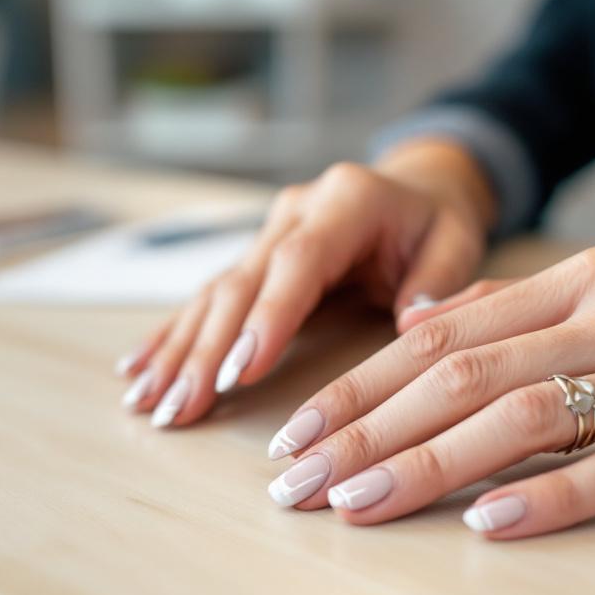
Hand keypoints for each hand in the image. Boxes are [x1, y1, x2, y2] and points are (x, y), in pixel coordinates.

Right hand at [115, 140, 495, 426]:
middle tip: (178, 407)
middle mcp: (295, 211)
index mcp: (346, 201)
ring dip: (179, 351)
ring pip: (214, 293)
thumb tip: (412, 323)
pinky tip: (138, 371)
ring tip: (148, 403)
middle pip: (241, 283)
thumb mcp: (456, 240)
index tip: (240, 372)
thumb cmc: (436, 223)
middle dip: (205, 350)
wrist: (416, 187)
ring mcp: (267, 231)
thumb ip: (439, 280)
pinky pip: (208, 298)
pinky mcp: (253, 256)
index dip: (267, 316)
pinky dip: (174, 336)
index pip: (298, 262)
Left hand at [264, 245, 594, 538]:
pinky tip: (490, 526)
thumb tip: (425, 336)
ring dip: (430, 464)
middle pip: (462, 374)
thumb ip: (525, 314)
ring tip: (358, 507)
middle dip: (365, 432)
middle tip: (295, 483)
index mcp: (580, 281)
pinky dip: (551, 497)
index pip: (440, 336)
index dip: (358, 388)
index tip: (295, 435)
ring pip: (526, 416)